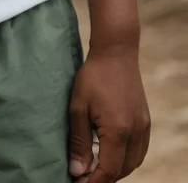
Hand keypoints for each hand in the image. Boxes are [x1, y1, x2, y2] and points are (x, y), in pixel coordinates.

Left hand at [69, 48, 150, 180]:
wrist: (116, 52)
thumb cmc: (93, 76)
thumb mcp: (78, 107)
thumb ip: (78, 141)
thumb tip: (77, 171)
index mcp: (118, 130)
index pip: (108, 170)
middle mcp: (135, 132)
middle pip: (123, 170)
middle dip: (104, 178)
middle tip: (84, 177)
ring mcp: (143, 127)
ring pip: (134, 162)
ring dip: (116, 170)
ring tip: (95, 169)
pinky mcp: (145, 121)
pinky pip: (139, 151)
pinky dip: (126, 159)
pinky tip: (112, 155)